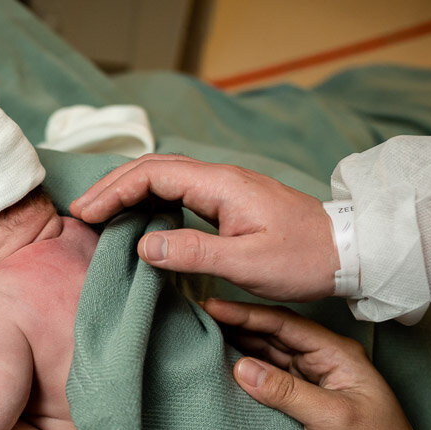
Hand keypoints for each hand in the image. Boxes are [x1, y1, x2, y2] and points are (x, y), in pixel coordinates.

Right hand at [70, 154, 338, 301]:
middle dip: (113, 186)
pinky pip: (178, 192)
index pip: (154, 174)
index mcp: (221, 186)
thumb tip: (143, 245)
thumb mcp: (248, 262)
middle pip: (154, 167)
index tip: (88, 213)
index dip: (115, 190)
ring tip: (100, 212)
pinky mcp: (229, 203)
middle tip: (82, 210)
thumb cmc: (304, 260)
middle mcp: (220, 179)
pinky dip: (149, 200)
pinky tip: (137, 217)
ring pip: (164, 176)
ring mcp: (224, 189)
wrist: (348, 253)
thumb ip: (193, 251)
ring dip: (128, 190)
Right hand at [203, 298, 430, 429]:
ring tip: (204, 336)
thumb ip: (287, 392)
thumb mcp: (333, 419)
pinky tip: (223, 367)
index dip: (247, 314)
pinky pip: (268, 381)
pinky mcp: (301, 406)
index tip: (212, 306)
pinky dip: (245, 372)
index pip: (285, 325)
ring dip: (238, 347)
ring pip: (268, 357)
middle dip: (237, 325)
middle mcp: (323, 364)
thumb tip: (240, 367)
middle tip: (199, 316)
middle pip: (273, 336)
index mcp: (339, 356)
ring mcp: (312, 384)